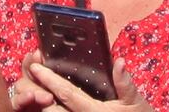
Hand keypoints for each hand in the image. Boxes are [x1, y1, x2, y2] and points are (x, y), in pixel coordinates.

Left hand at [23, 51, 153, 111]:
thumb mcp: (135, 102)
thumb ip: (125, 83)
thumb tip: (119, 62)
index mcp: (93, 111)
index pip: (65, 93)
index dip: (48, 79)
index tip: (35, 67)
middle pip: (51, 110)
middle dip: (40, 96)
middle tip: (33, 79)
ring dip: (46, 106)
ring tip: (41, 92)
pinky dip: (56, 111)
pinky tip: (54, 105)